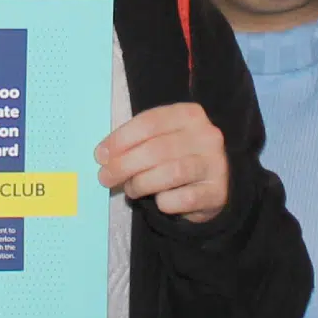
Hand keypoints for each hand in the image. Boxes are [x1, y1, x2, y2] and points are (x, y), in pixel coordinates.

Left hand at [95, 103, 226, 222]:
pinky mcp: (217, 192)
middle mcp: (207, 136)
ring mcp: (215, 164)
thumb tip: (104, 156)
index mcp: (189, 114)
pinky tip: (159, 201)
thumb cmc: (178, 157)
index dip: (120, 139)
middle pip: (156, 149)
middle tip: (105, 177)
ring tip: (131, 189)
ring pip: (170, 173)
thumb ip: (136, 143)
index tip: (100, 155)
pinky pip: (182, 199)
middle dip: (124, 165)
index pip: (149, 122)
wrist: (215, 184)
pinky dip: (164, 202)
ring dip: (141, 183)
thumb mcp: (160, 140)